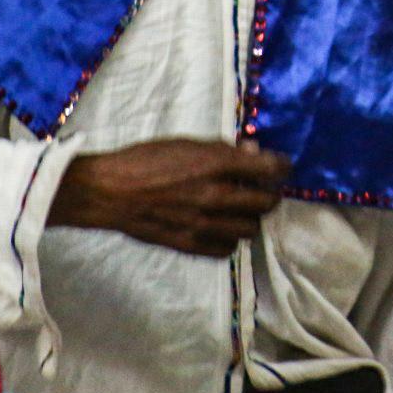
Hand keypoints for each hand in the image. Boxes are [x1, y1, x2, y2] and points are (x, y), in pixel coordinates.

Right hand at [48, 138, 290, 257]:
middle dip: (269, 194)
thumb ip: (223, 150)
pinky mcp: (191, 245)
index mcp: (216, 165)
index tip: (280, 168)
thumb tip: (253, 153)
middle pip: (266, 203)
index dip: (282, 167)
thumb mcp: (188, 143)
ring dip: (250, 218)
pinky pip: (227, 249)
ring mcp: (204, 224)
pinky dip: (229, 239)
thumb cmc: (146, 159)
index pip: (271, 169)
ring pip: (251, 229)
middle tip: (261, 189)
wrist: (110, 191)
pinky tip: (221, 228)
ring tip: (240, 210)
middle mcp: (216, 196)